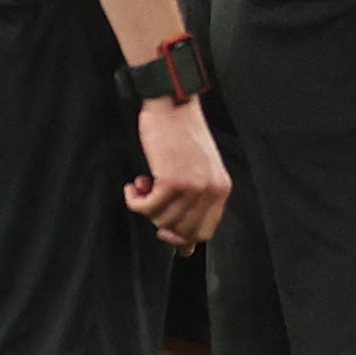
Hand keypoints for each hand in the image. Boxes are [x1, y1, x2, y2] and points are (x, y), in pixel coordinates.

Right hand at [126, 97, 229, 250]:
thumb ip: (195, 206)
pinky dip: (134, 199)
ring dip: (145, 206)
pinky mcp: (172, 181)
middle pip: (181, 231)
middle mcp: (212, 191)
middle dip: (159, 221)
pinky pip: (146, 208)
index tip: (163, 231)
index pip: (204, 232)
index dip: (180, 237)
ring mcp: (194, 187)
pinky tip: (134, 184)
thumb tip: (187, 250)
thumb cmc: (180, 135)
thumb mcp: (196, 171)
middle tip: (149, 198)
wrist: (173, 104)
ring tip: (143, 184)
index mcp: (221, 189)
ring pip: (161, 220)